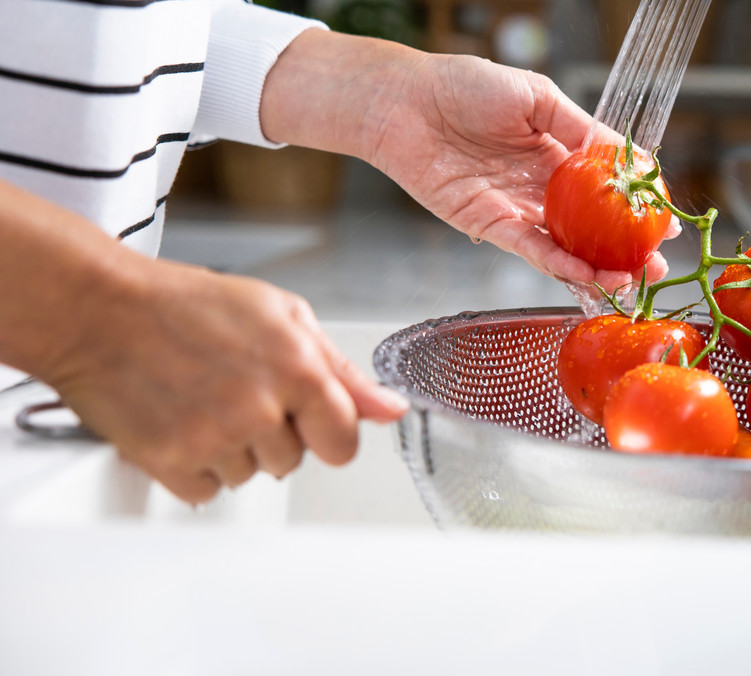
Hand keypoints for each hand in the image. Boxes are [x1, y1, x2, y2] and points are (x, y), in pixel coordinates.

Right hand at [41, 260, 408, 502]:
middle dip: (273, 434)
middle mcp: (259, 407)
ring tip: (203, 401)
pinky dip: (194, 467)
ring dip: (232, 450)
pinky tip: (181, 423)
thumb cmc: (189, 304)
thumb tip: (390, 409)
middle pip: (293, 462)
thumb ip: (342, 370)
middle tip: (237, 391)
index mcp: (297, 367)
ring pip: (249, 477)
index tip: (307, 419)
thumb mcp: (283, 316)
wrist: (98, 309)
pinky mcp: (170, 461)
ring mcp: (214, 437)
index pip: (344, 443)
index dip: (326, 432)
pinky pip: (206, 492)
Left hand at [261, 32, 679, 292]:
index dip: (637, 204)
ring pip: (566, 247)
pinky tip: (587, 275)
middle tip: (657, 265)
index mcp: (556, 151)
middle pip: (592, 226)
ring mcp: (516, 209)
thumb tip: (624, 154)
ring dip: (599, 267)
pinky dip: (560, 265)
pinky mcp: (489, 225)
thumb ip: (578, 127)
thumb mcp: (534, 95)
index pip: (607, 185)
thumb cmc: (462, 86)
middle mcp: (540, 186)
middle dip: (626, 248)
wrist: (404, 102)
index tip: (666, 220)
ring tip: (631, 281)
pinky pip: (531, 250)